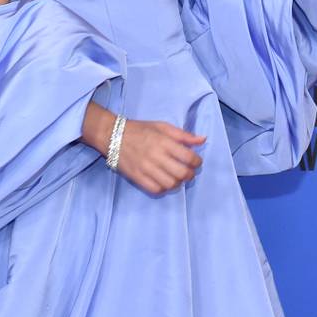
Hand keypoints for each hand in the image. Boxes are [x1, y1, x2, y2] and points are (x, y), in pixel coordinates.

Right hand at [81, 101, 204, 194]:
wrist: (113, 135)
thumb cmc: (140, 129)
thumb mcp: (162, 126)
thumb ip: (183, 135)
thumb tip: (203, 140)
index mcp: (164, 141)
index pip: (188, 157)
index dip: (197, 162)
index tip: (196, 162)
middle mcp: (156, 156)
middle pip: (182, 173)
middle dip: (190, 174)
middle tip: (189, 172)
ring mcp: (146, 168)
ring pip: (171, 184)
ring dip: (178, 183)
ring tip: (177, 177)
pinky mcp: (137, 177)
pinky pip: (156, 190)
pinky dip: (164, 189)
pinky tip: (164, 182)